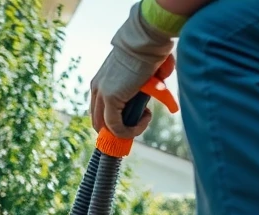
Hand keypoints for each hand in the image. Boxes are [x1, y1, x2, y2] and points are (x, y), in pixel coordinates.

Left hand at [90, 2, 175, 139]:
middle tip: (139, 121)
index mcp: (100, 82)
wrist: (146, 41)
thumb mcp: (141, 73)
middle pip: (99, 122)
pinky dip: (131, 130)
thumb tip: (161, 84)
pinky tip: (146, 117)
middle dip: (119, 129)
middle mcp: (97, 88)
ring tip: (145, 118)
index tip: (135, 117)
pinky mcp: (110, 99)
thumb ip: (144, 83)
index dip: (115, 121)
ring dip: (127, 130)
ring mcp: (101, 94)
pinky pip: (116, 127)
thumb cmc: (148, 52)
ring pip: (107, 127)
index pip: (99, 111)